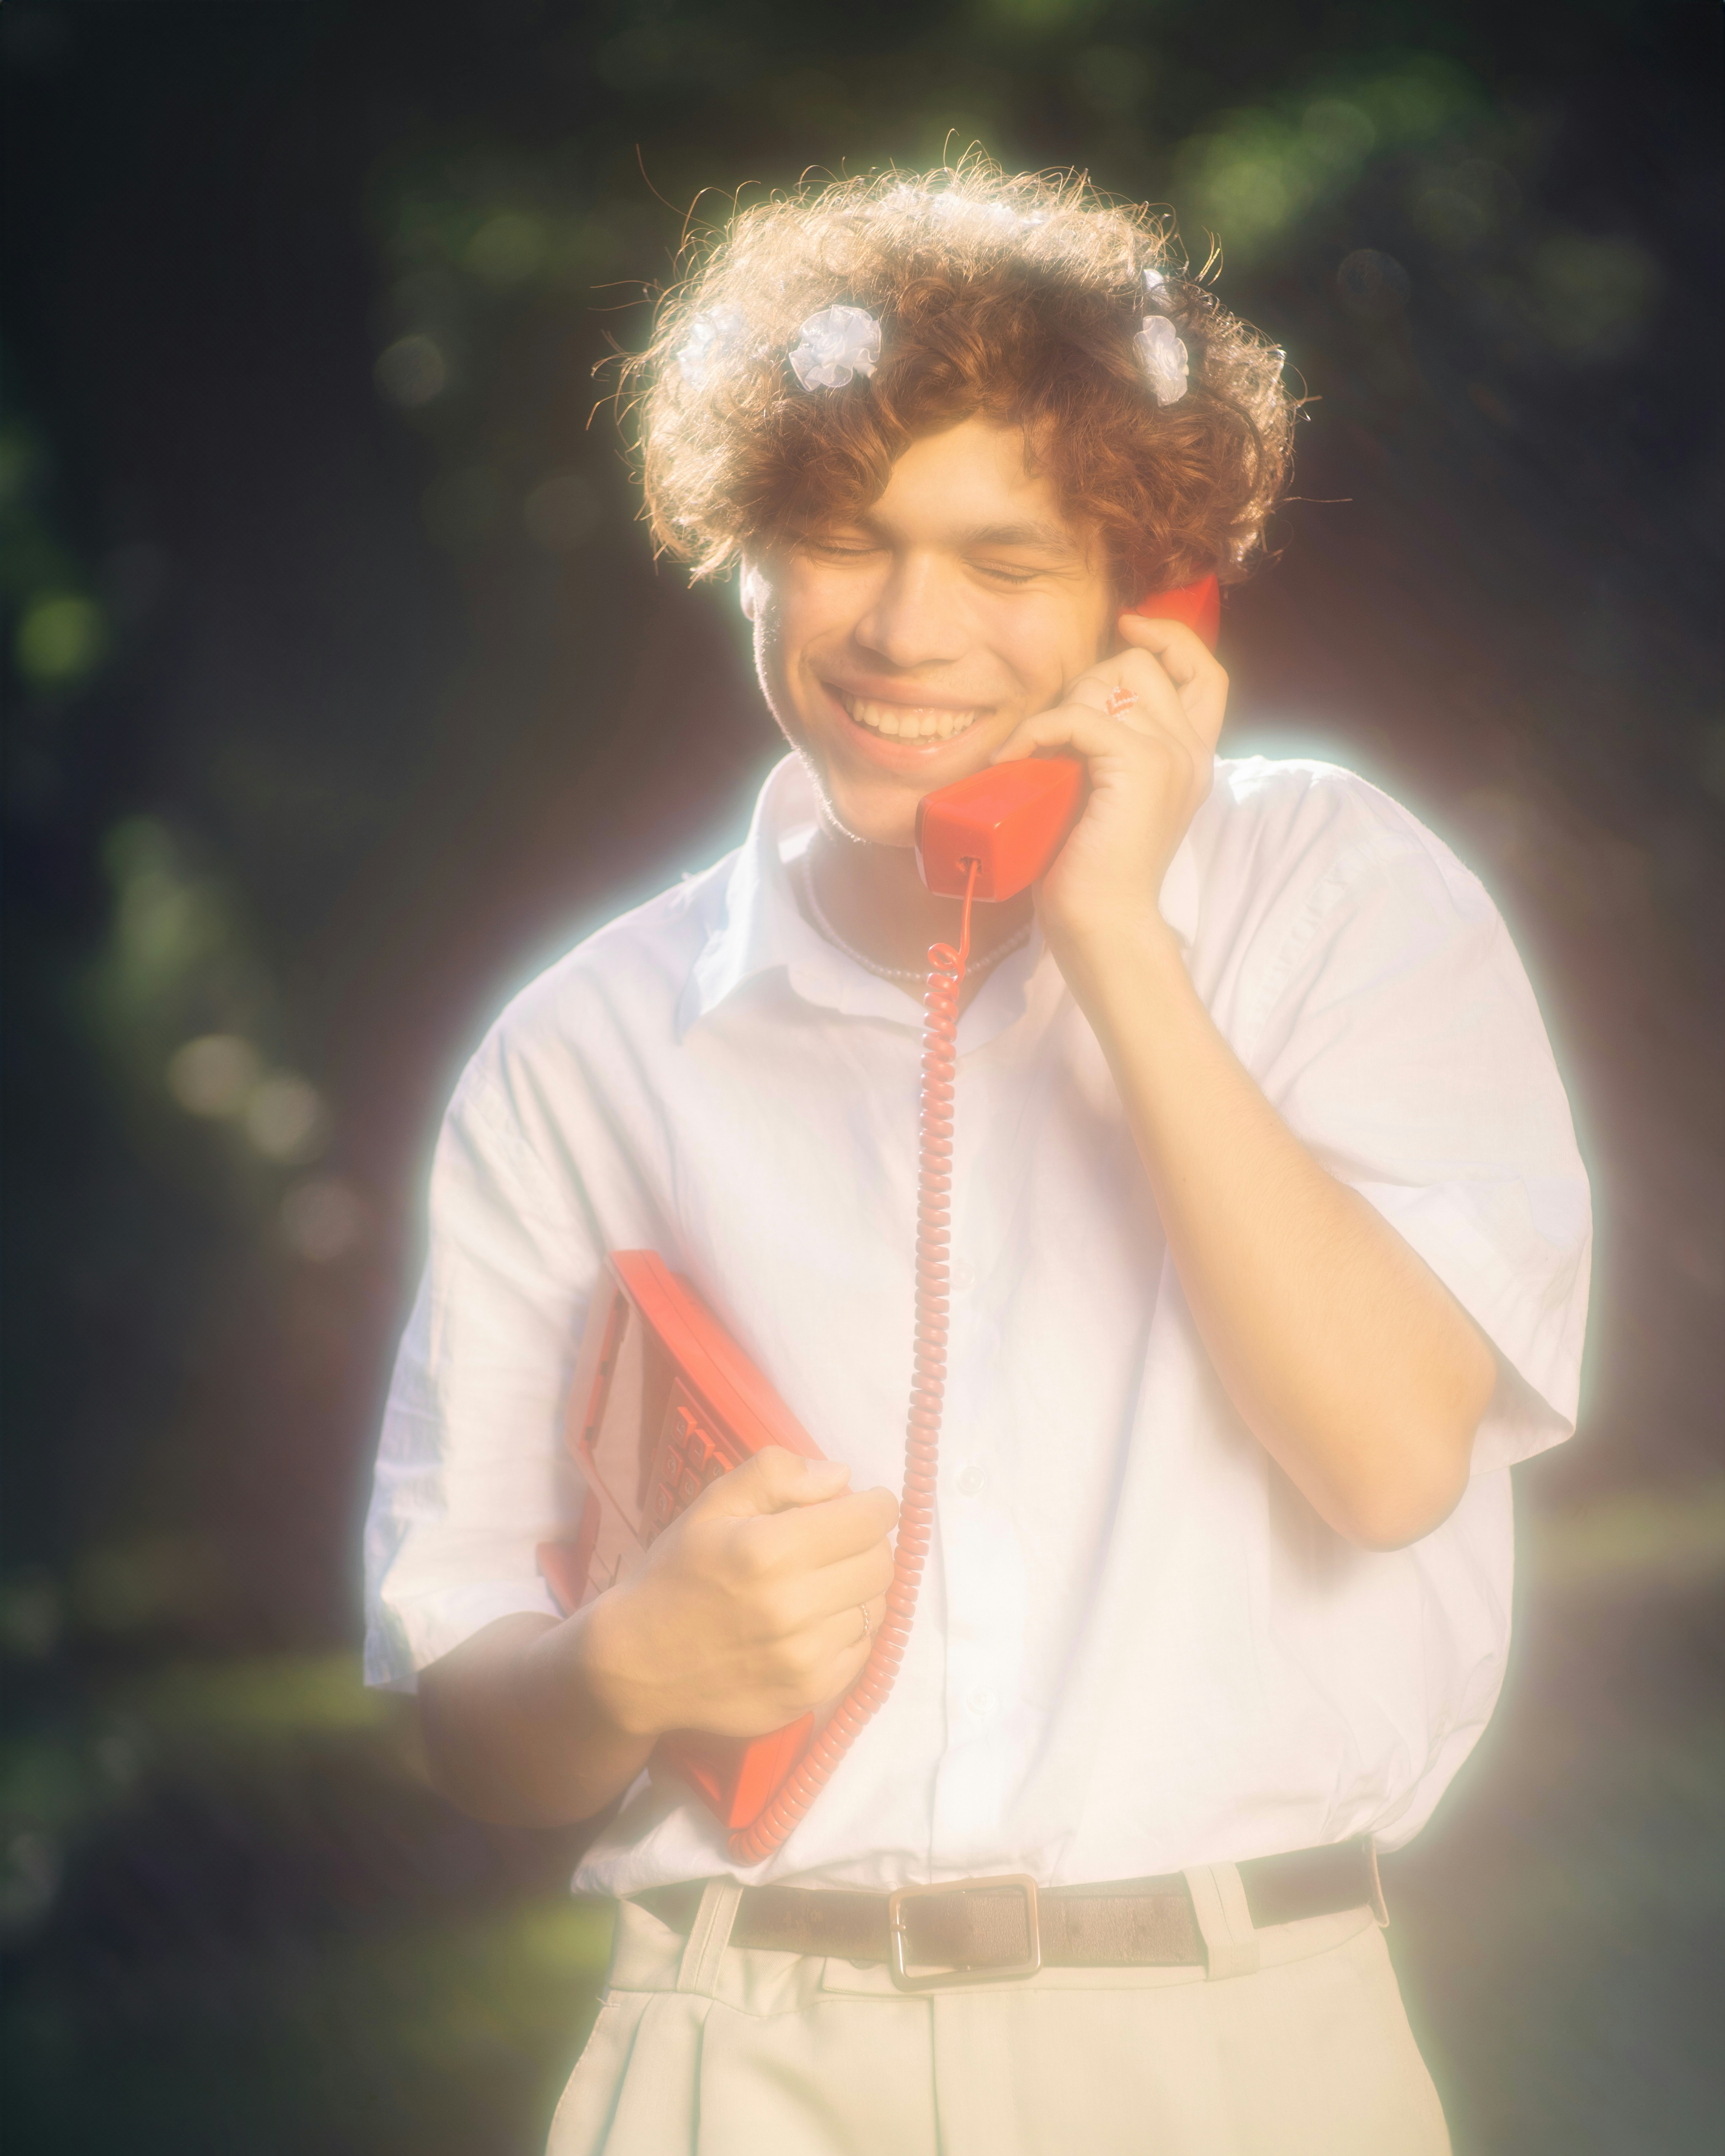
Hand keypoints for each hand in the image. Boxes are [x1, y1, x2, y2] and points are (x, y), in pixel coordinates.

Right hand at [581, 1447, 896, 1741]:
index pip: (869, 1520)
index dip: (873, 1505)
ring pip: (877, 1607)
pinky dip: (849, 1630)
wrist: (638, 1664)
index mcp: (770, 1550)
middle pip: (881, 1563)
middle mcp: (795, 1606)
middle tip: (838, 1542)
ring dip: (858, 1588)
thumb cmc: (676, 1575)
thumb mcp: (712, 1506)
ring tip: (821, 1584)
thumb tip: (841, 1476)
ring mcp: (807, 1658)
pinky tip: (814, 1622)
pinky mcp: (811, 1694)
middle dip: (868, 1543)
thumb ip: (776, 1474)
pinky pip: (863, 1650)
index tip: (861, 1505)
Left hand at [990, 612, 1226, 969]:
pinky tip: (1012, 758)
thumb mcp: (1106, 796)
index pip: (1203, 669)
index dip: (1168, 637)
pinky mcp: (1141, 765)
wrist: (1106, 926)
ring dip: (1062, 705)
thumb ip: (1110, 750)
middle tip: (1053, 734)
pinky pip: (1078, 716)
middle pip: (1141, 664)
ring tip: (1037, 752)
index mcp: (1190, 755)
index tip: (1128, 625)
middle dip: (1086, 683)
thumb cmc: (1092, 871)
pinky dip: (1036, 730)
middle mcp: (1190, 749)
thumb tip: (1072, 708)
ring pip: (1112, 680)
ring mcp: (1172, 755)